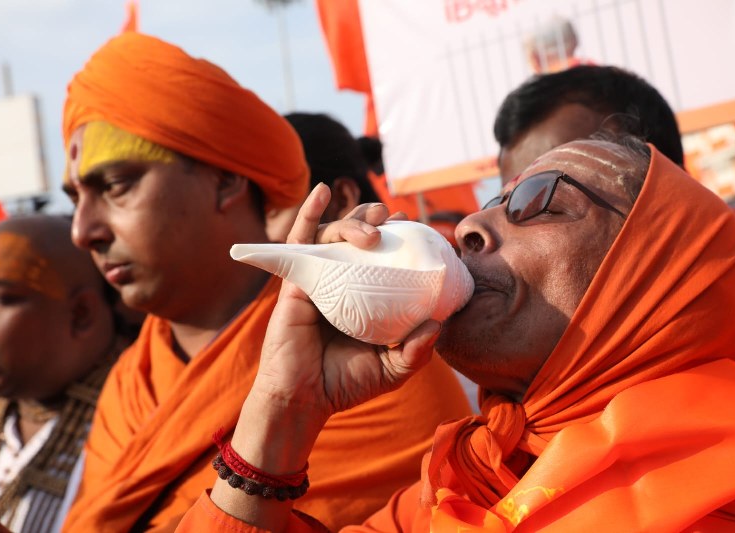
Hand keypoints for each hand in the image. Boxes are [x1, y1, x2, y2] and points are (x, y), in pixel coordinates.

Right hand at [253, 184, 440, 420]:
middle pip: (357, 237)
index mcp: (364, 296)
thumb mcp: (393, 368)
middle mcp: (341, 282)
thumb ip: (417, 350)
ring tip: (372, 228)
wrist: (304, 399)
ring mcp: (318, 279)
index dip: (398, 236)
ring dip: (352, 222)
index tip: (415, 226)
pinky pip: (299, 240)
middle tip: (393, 216)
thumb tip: (439, 323)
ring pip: (332, 235)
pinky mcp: (295, 281)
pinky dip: (309, 212)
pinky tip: (322, 192)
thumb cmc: (346, 384)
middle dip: (375, 219)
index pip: (382, 256)